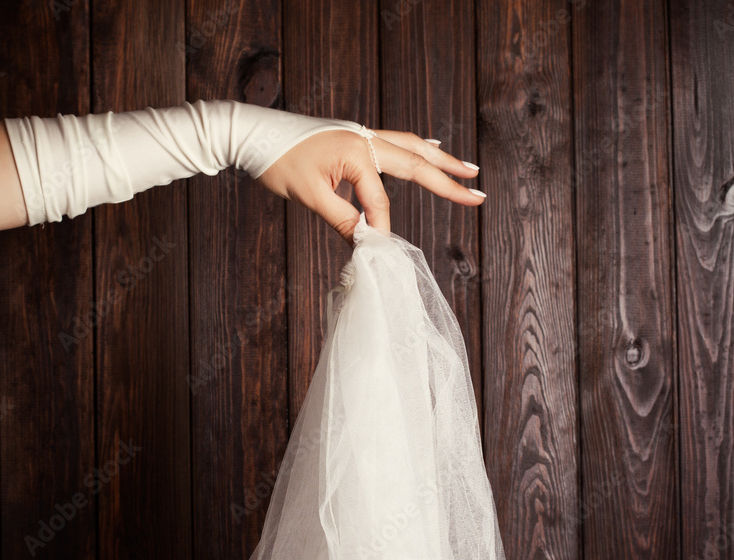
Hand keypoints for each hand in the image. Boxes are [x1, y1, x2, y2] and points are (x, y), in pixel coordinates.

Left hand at [255, 129, 483, 243]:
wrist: (254, 133)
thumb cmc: (277, 162)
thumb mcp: (308, 196)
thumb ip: (342, 219)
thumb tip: (367, 243)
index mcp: (358, 152)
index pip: (380, 201)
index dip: (380, 229)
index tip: (378, 253)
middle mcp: (367, 138)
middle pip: (417, 162)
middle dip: (449, 180)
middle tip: (478, 194)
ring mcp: (363, 134)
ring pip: (412, 147)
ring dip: (441, 159)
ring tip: (468, 169)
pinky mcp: (356, 137)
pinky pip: (396, 142)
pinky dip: (417, 149)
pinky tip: (431, 149)